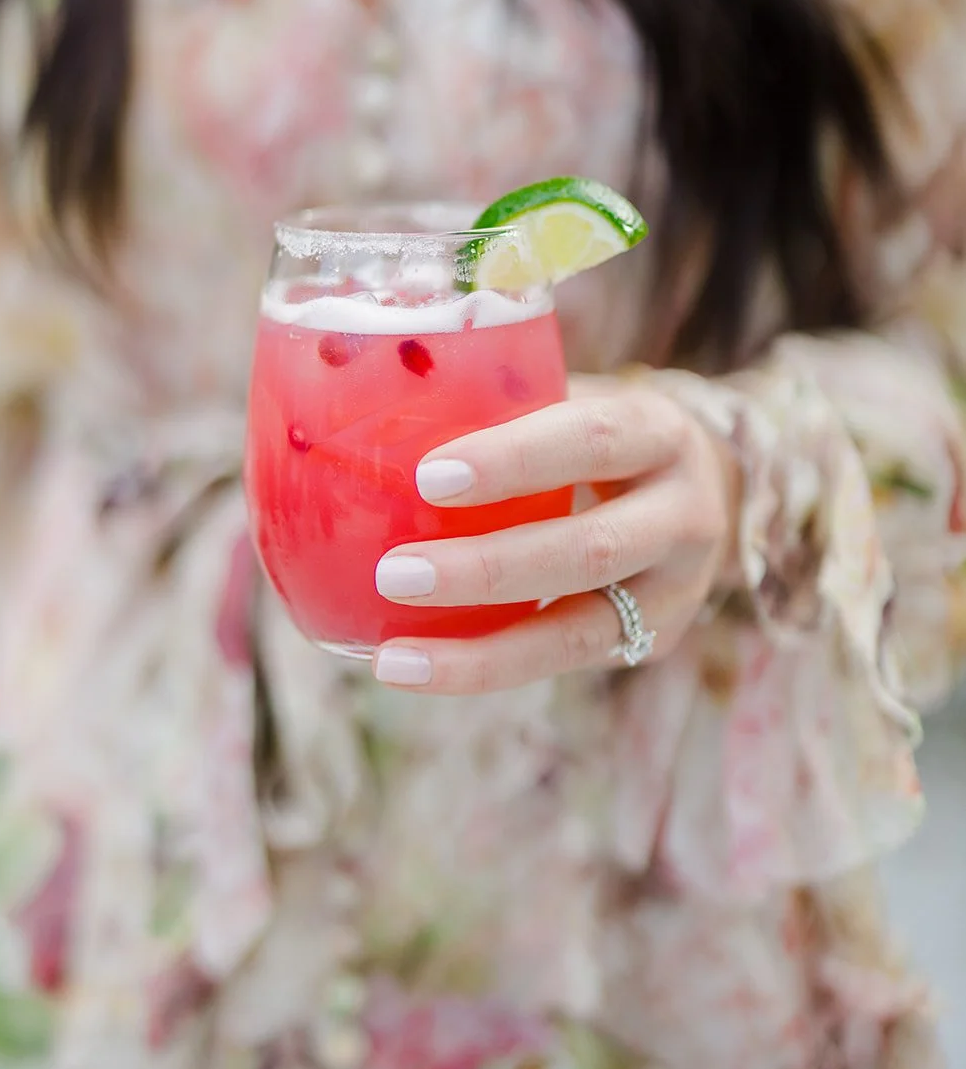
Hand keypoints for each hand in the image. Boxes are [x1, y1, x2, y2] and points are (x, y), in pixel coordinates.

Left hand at [371, 375, 740, 693]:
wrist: (705, 490)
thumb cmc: (597, 435)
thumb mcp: (575, 401)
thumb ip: (500, 403)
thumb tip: (364, 408)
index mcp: (659, 433)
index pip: (591, 439)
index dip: (514, 459)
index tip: (429, 475)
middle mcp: (683, 515)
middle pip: (588, 550)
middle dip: (486, 569)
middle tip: (394, 574)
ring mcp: (675, 591)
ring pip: (577, 632)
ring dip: (479, 651)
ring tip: (393, 658)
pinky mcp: (651, 641)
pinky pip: (562, 662)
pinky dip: (486, 668)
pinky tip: (418, 666)